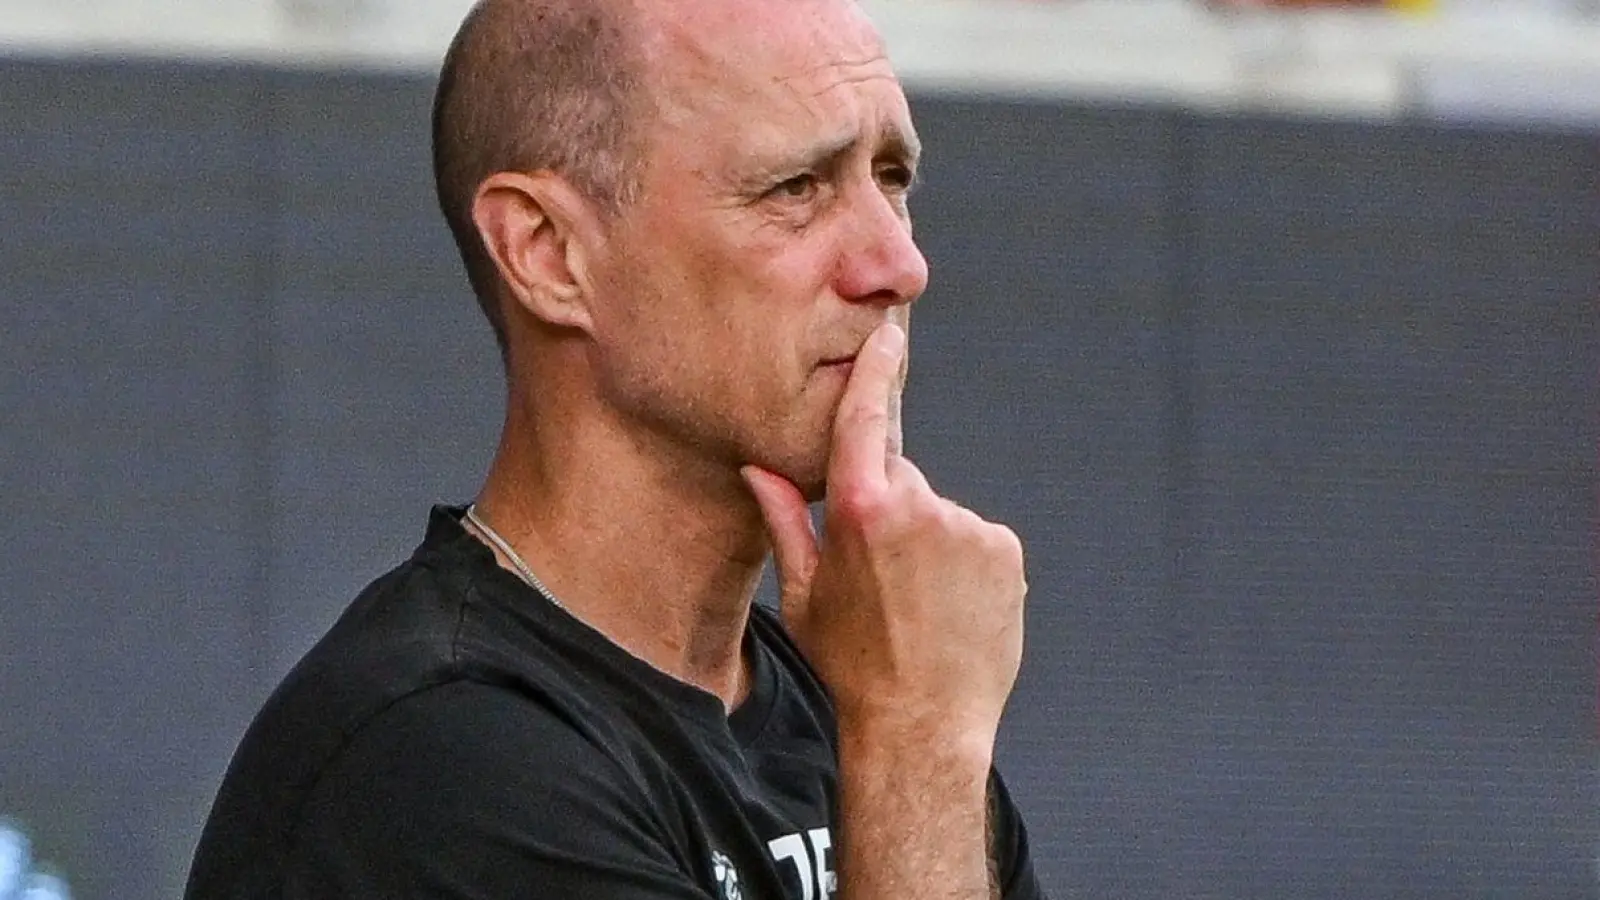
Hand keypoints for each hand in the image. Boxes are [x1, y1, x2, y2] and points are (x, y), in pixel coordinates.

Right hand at [742, 323, 1026, 749]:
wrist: (922, 726)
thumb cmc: (850, 664)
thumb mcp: (801, 593)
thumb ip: (784, 519)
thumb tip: (756, 467)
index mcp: (858, 508)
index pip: (866, 416)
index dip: (875, 369)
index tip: (886, 334)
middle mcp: (919, 505)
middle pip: (900, 478)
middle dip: (888, 510)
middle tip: (881, 575)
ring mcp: (969, 527)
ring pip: (940, 513)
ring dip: (929, 543)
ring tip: (918, 604)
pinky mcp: (1005, 550)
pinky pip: (977, 540)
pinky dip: (965, 564)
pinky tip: (949, 609)